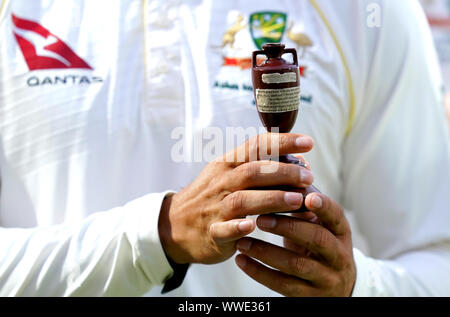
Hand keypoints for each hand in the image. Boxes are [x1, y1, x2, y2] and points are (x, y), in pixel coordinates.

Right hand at [158, 133, 313, 264]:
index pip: (256, 146)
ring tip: (296, 200)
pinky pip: (223, 229)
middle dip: (283, 173)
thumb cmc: (212, 196)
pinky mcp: (211, 233)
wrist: (175, 224)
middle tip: (309, 177)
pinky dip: (237, 227)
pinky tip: (252, 227)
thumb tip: (300, 162)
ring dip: (271, 199)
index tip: (308, 142)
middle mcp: (221, 183)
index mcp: (227, 165)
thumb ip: (261, 167)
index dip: (282, 142)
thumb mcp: (228, 174)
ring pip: (242, 200)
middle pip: (252, 172)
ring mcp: (215, 208)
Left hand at [235, 193, 355, 296]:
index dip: (323, 206)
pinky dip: (259, 272)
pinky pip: (283, 285)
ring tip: (243, 242)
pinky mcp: (310, 296)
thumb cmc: (318, 241)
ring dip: (266, 251)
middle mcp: (338, 254)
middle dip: (288, 226)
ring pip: (296, 264)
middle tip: (261, 218)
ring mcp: (326, 277)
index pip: (335, 215)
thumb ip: (304, 199)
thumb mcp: (319, 223)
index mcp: (340, 230)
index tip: (306, 195)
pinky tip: (241, 260)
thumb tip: (285, 160)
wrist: (334, 285)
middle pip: (316, 239)